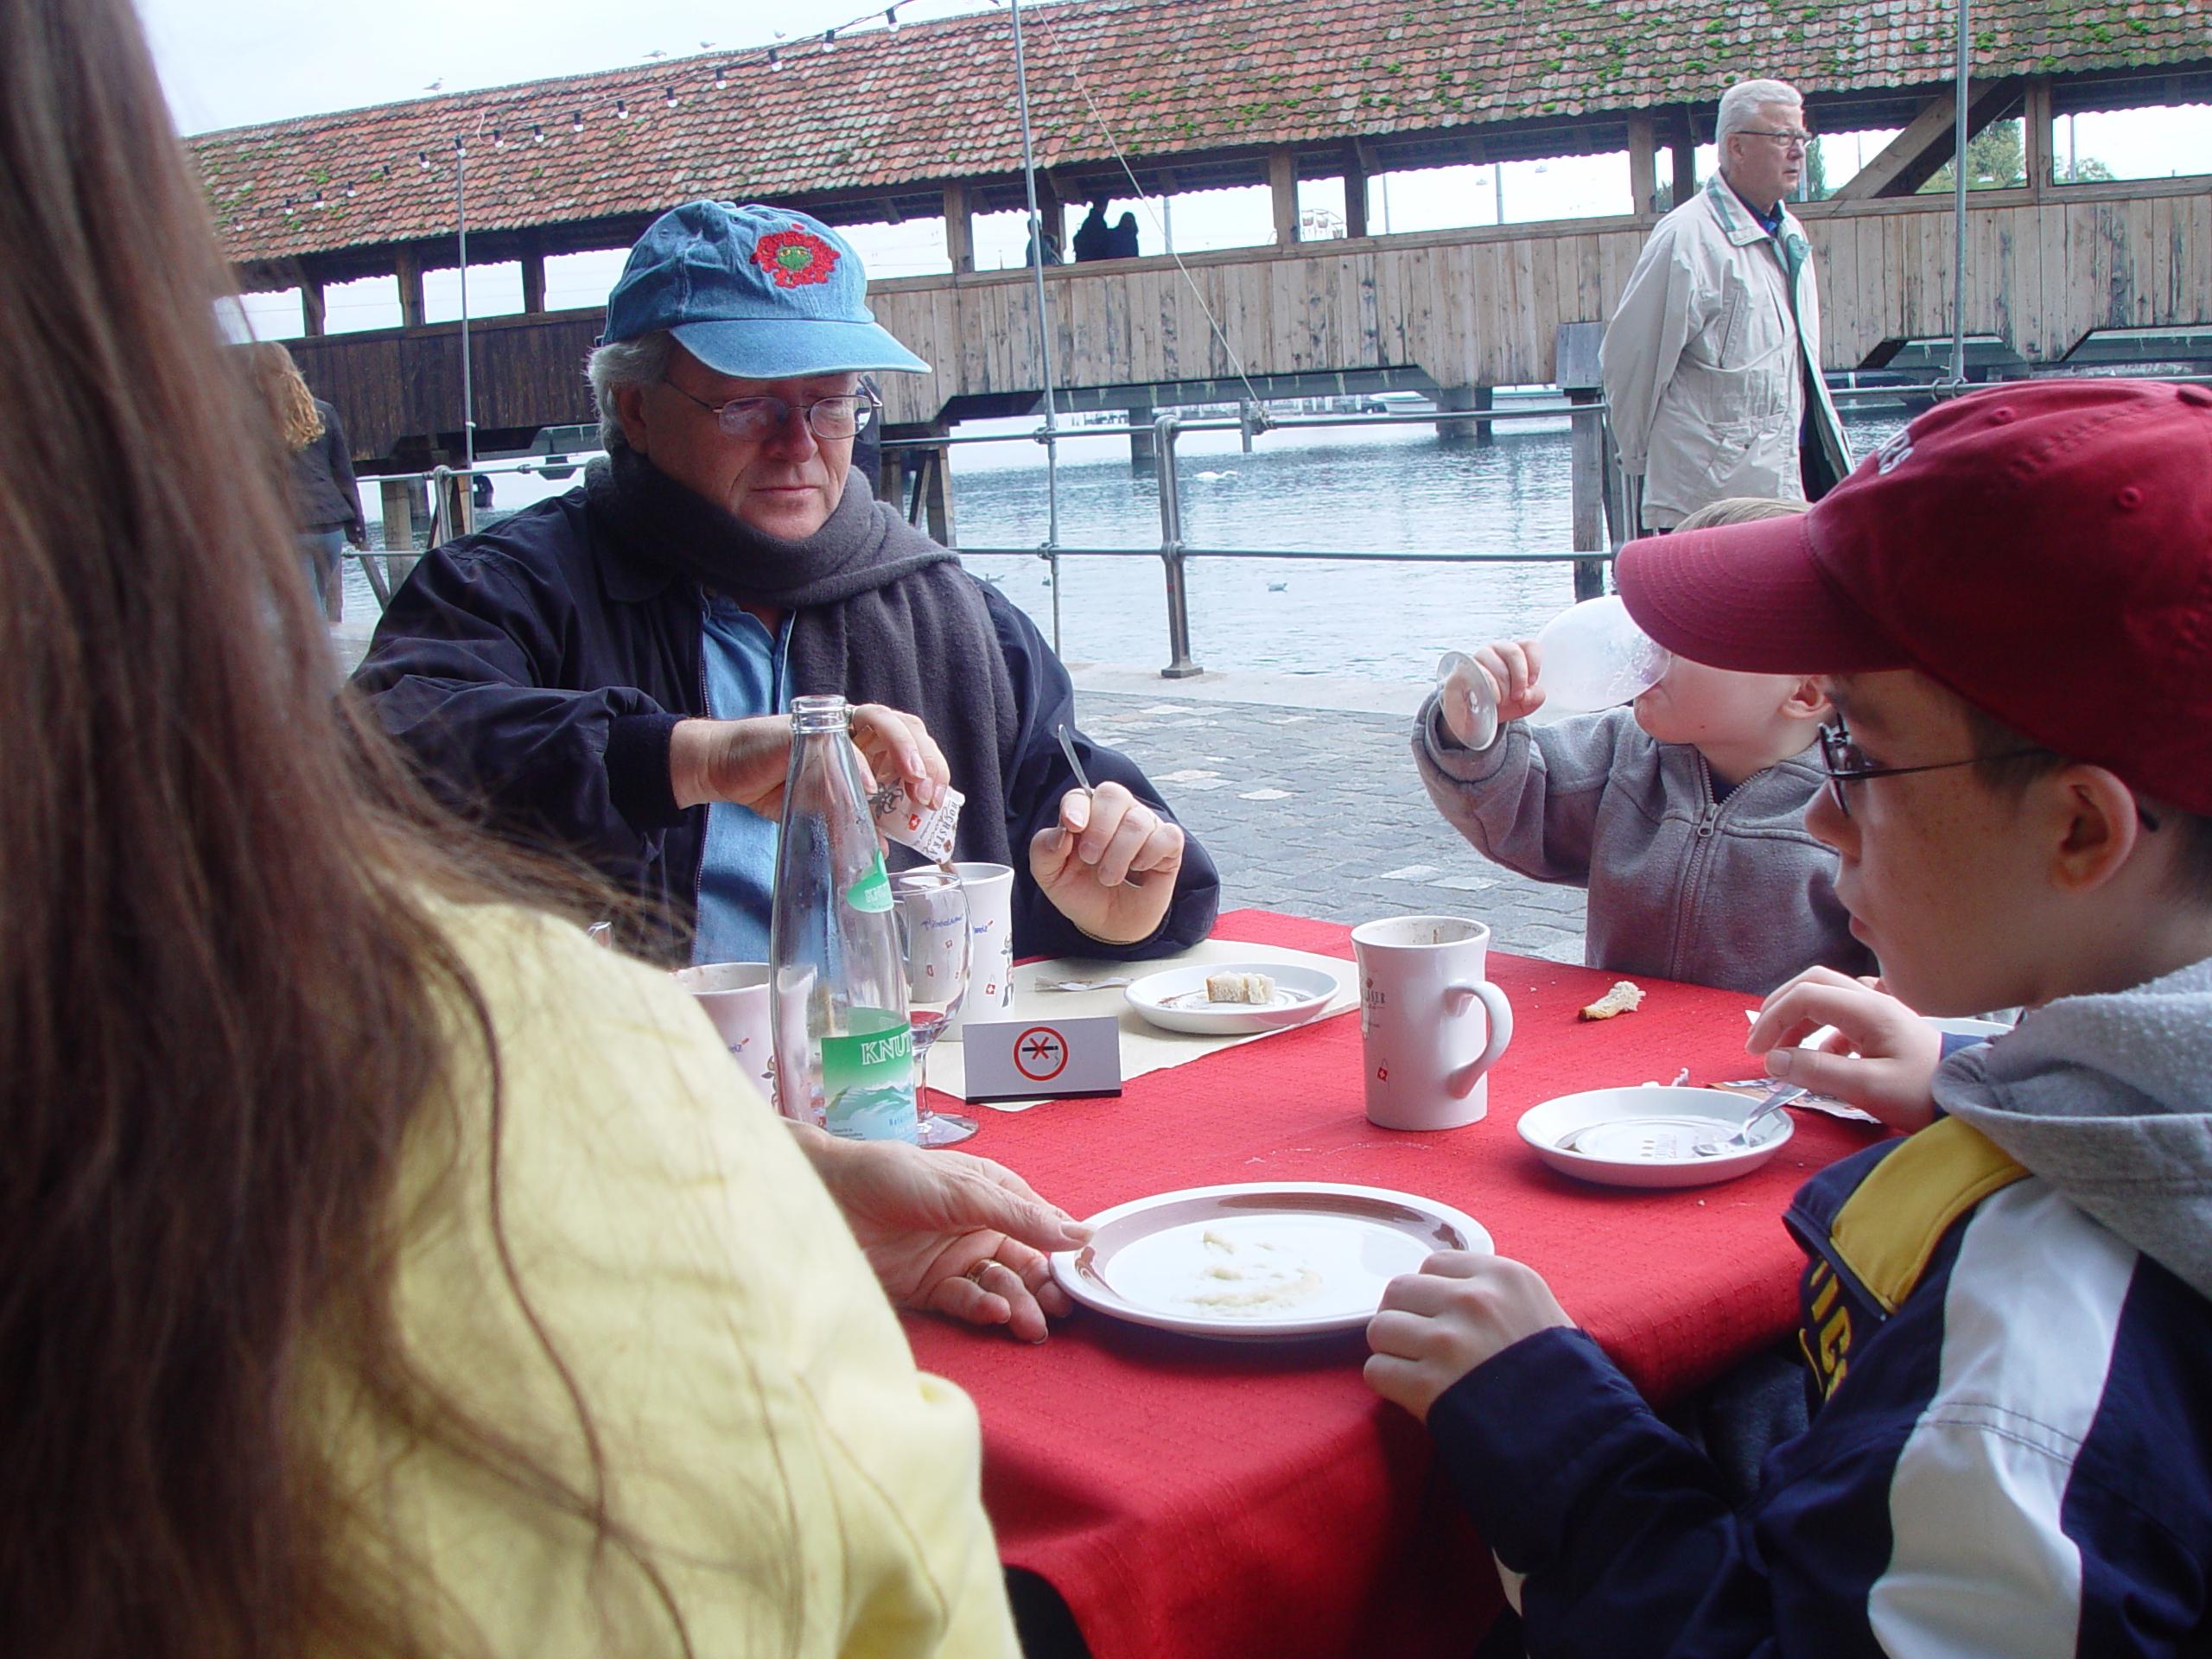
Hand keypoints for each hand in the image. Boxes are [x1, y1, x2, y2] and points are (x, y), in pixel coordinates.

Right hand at [671, 704, 946, 816]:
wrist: (727, 771)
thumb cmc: (778, 785)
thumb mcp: (825, 811)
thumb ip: (855, 822)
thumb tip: (884, 850)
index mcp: (870, 748)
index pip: (915, 749)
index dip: (933, 771)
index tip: (937, 804)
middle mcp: (857, 731)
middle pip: (909, 729)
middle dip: (927, 761)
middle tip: (928, 794)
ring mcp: (835, 725)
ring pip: (884, 721)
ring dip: (904, 750)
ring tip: (913, 780)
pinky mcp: (810, 728)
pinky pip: (840, 740)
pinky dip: (857, 763)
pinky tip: (865, 784)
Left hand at [791, 1123, 1091, 1341]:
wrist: (826, 1199)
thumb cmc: (892, 1177)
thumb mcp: (964, 1190)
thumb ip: (1020, 1216)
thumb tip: (1078, 1235)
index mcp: (992, 1193)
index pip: (1041, 1224)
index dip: (1064, 1249)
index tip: (1087, 1275)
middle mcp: (978, 1226)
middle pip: (1025, 1263)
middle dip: (1045, 1287)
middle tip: (1062, 1311)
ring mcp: (953, 1258)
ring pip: (1000, 1287)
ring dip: (1018, 1304)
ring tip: (1031, 1323)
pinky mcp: (928, 1287)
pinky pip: (967, 1301)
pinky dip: (983, 1309)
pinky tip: (994, 1312)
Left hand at [1029, 781, 1181, 944]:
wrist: (1110, 925)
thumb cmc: (1082, 893)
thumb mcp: (1050, 877)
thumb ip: (1044, 850)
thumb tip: (1062, 832)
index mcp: (1085, 815)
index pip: (1081, 795)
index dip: (1077, 807)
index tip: (1073, 827)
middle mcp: (1116, 814)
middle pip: (1113, 795)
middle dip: (1100, 829)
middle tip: (1090, 859)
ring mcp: (1145, 826)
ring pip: (1138, 820)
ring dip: (1120, 854)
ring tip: (1109, 877)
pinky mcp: (1168, 844)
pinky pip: (1167, 835)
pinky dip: (1151, 853)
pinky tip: (1139, 868)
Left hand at [1365, 1252, 1571, 1421]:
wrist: (1575, 1436)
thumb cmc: (1562, 1378)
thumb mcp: (1540, 1311)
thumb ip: (1494, 1294)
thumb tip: (1443, 1291)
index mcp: (1503, 1277)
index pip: (1434, 1264)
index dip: (1432, 1292)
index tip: (1440, 1315)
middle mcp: (1472, 1301)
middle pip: (1399, 1291)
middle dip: (1404, 1317)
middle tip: (1418, 1342)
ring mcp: (1448, 1342)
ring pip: (1380, 1328)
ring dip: (1392, 1350)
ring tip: (1416, 1367)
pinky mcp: (1428, 1385)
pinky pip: (1377, 1370)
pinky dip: (1388, 1382)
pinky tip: (1412, 1391)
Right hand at [1444, 640, 1543, 740]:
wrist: (1473, 716)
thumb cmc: (1500, 704)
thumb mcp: (1522, 704)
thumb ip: (1534, 697)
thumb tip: (1535, 692)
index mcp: (1514, 653)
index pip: (1529, 645)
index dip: (1534, 662)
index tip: (1533, 682)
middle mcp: (1496, 650)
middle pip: (1514, 653)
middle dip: (1519, 678)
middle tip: (1518, 696)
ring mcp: (1478, 657)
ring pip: (1498, 666)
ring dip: (1504, 688)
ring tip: (1502, 701)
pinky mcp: (1464, 668)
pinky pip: (1481, 675)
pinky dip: (1491, 689)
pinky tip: (1493, 699)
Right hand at [1748, 966, 1940, 1131]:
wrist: (1970, 1099)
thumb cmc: (1923, 1094)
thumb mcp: (1869, 1088)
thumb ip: (1818, 1072)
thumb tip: (1773, 1060)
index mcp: (1868, 1009)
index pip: (1805, 996)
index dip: (1773, 1019)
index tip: (1757, 1052)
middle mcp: (1873, 1000)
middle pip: (1812, 984)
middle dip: (1779, 1009)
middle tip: (1761, 1042)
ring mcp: (1880, 1010)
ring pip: (1825, 998)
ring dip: (1797, 1020)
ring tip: (1783, 1053)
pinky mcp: (1885, 1026)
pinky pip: (1842, 1016)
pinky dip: (1819, 1033)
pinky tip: (1820, 1060)